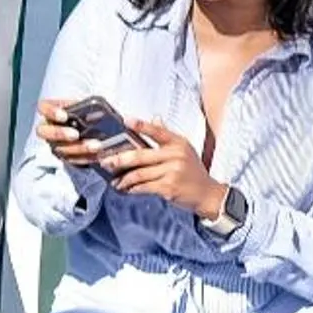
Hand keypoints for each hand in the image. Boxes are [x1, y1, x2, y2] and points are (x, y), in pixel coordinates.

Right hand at [32, 98, 115, 170]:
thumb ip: (91, 109)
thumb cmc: (89, 113)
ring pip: (59, 148)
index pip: (43, 108)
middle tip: (75, 134)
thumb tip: (100, 114)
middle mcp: (49, 128)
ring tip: (95, 146)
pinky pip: (71, 159)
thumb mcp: (90, 107)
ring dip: (77, 147)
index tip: (64, 116)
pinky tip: (97, 154)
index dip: (51, 112)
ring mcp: (55, 143)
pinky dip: (84, 157)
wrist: (97, 128)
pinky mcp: (65, 156)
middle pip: (44, 132)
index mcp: (53, 110)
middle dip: (58, 133)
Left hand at [98, 117, 228, 216]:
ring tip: (115, 181)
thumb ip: (166, 136)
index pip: (158, 131)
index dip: (141, 125)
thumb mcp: (184, 150)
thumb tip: (155, 118)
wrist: (207, 193)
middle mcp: (176, 155)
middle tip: (106, 162)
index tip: (126, 121)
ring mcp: (172, 172)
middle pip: (140, 155)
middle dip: (119, 159)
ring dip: (124, 178)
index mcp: (178, 143)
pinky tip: (127, 189)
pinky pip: (144, 186)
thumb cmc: (192, 171)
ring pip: (139, 173)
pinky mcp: (169, 187)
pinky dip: (132, 188)